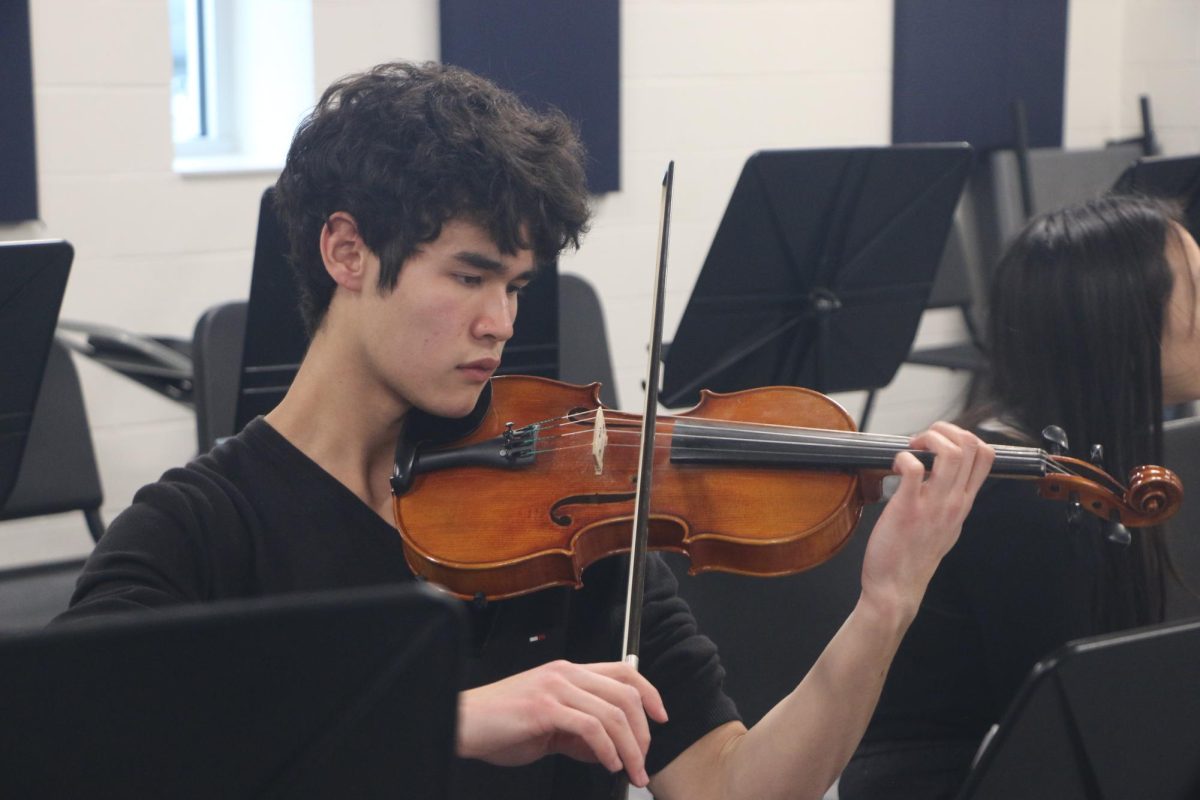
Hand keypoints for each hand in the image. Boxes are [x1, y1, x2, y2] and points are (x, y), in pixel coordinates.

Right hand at [457, 659, 668, 786]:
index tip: (660, 718)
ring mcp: (555, 688)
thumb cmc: (500, 725)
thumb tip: (607, 750)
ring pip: (612, 712)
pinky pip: (590, 727)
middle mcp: (565, 673)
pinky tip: (607, 764)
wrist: (463, 724)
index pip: (623, 670)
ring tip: (630, 771)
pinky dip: (606, 749)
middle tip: (643, 761)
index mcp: (568, 672)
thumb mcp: (548, 725)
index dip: (649, 693)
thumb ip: (578, 731)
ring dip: (629, 748)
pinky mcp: (544, 708)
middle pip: (625, 692)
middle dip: (643, 732)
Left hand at [860, 422, 993, 620]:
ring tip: (911, 449)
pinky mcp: (907, 509)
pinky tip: (894, 467)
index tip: (940, 444)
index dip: (965, 437)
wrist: (896, 589)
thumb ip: (949, 502)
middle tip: (922, 442)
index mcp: (963, 504)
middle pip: (972, 446)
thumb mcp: (945, 527)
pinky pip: (913, 468)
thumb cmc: (913, 557)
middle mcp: (953, 502)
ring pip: (949, 452)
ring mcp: (933, 505)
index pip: (986, 456)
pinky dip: (903, 457)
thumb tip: (942, 476)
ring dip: (928, 439)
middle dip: (945, 430)